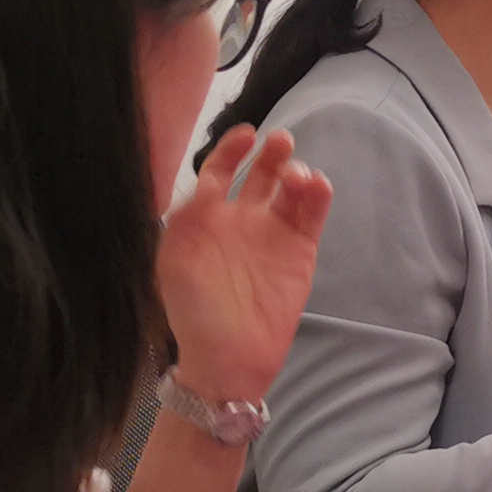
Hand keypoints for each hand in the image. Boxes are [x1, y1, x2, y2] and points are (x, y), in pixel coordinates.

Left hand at [158, 127, 334, 404]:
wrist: (228, 357)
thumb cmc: (194, 312)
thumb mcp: (173, 261)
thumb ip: (185, 220)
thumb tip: (203, 187)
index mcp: (208, 219)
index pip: (220, 171)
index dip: (231, 149)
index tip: (246, 134)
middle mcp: (243, 221)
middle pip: (261, 174)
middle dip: (271, 154)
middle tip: (282, 140)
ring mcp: (273, 235)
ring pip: (290, 191)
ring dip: (296, 173)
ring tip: (298, 175)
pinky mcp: (300, 251)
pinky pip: (311, 216)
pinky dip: (317, 197)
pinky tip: (316, 186)